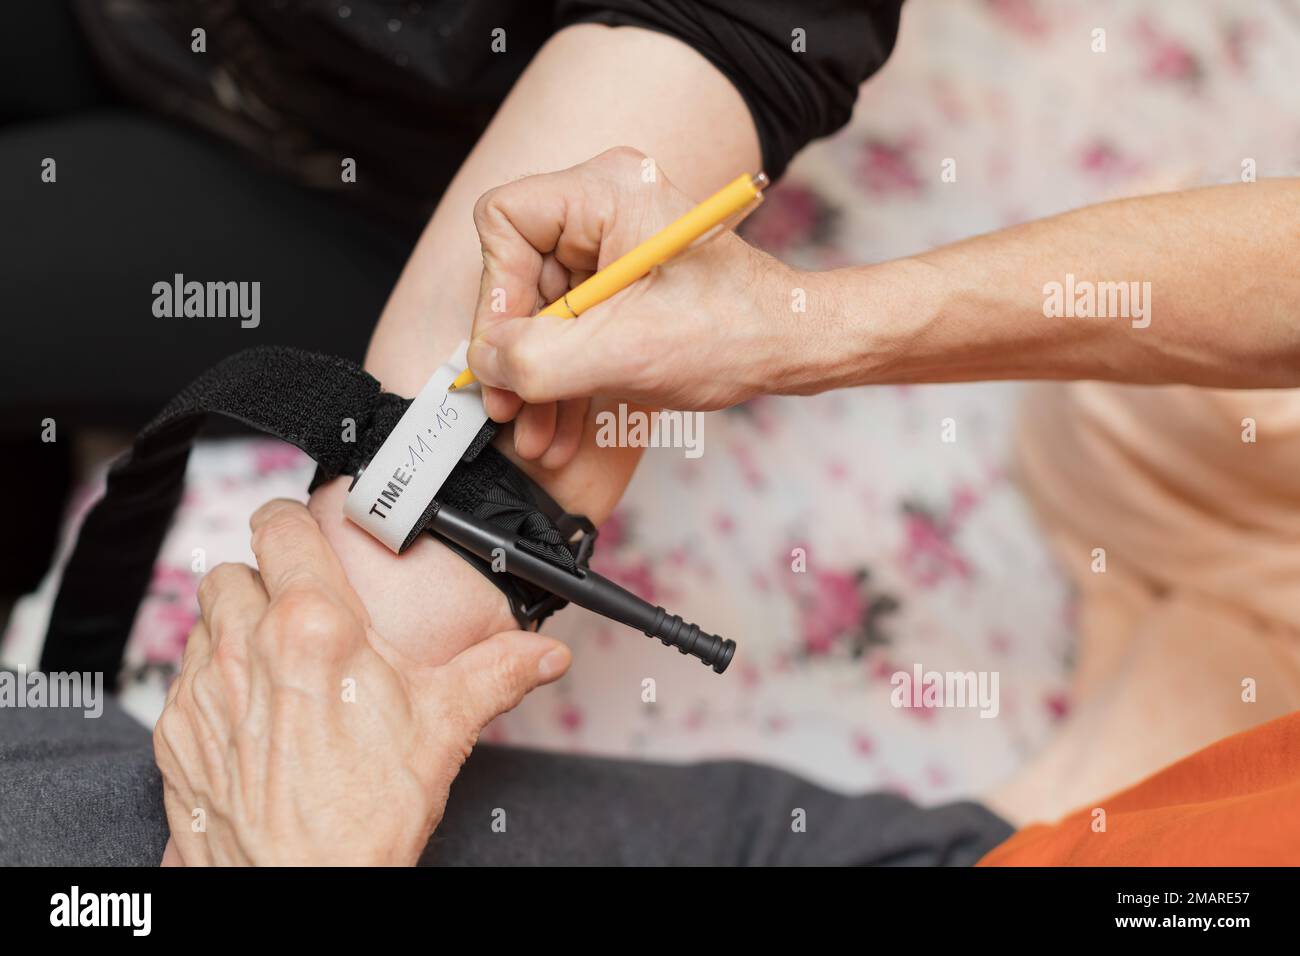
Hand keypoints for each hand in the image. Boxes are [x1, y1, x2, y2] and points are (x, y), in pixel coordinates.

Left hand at [153, 499, 570, 865]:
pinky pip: (183, 681)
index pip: (277, 527)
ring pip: (204, 623)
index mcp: (314, 626)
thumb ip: (497, 673)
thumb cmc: (367, 814)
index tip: (302, 532)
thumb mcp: (445, 728)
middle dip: (262, 582)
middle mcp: (247, 647)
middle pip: (233, 570)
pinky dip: (212, 683)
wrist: (302, 888)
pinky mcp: (175, 735)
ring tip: (277, 662)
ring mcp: (202, 692)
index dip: (289, 521)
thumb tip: (542, 654)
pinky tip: (252, 714)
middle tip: (299, 610)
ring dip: (234, 629)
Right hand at [467, 148, 800, 467]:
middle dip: (517, 355)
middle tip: (511, 410)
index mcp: (606, 190)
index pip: (505, 222)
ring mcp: (610, 245)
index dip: (496, 295)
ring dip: (536, 379)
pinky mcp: (619, 282)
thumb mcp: (622, 353)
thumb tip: (482, 363)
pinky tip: (559, 427)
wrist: (790, 348)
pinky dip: (562, 376)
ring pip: (542, 312)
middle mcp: (604, 206)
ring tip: (538, 435)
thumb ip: (537, 360)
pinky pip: (570, 326)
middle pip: (519, 275)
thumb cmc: (732, 331)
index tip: (506, 354)